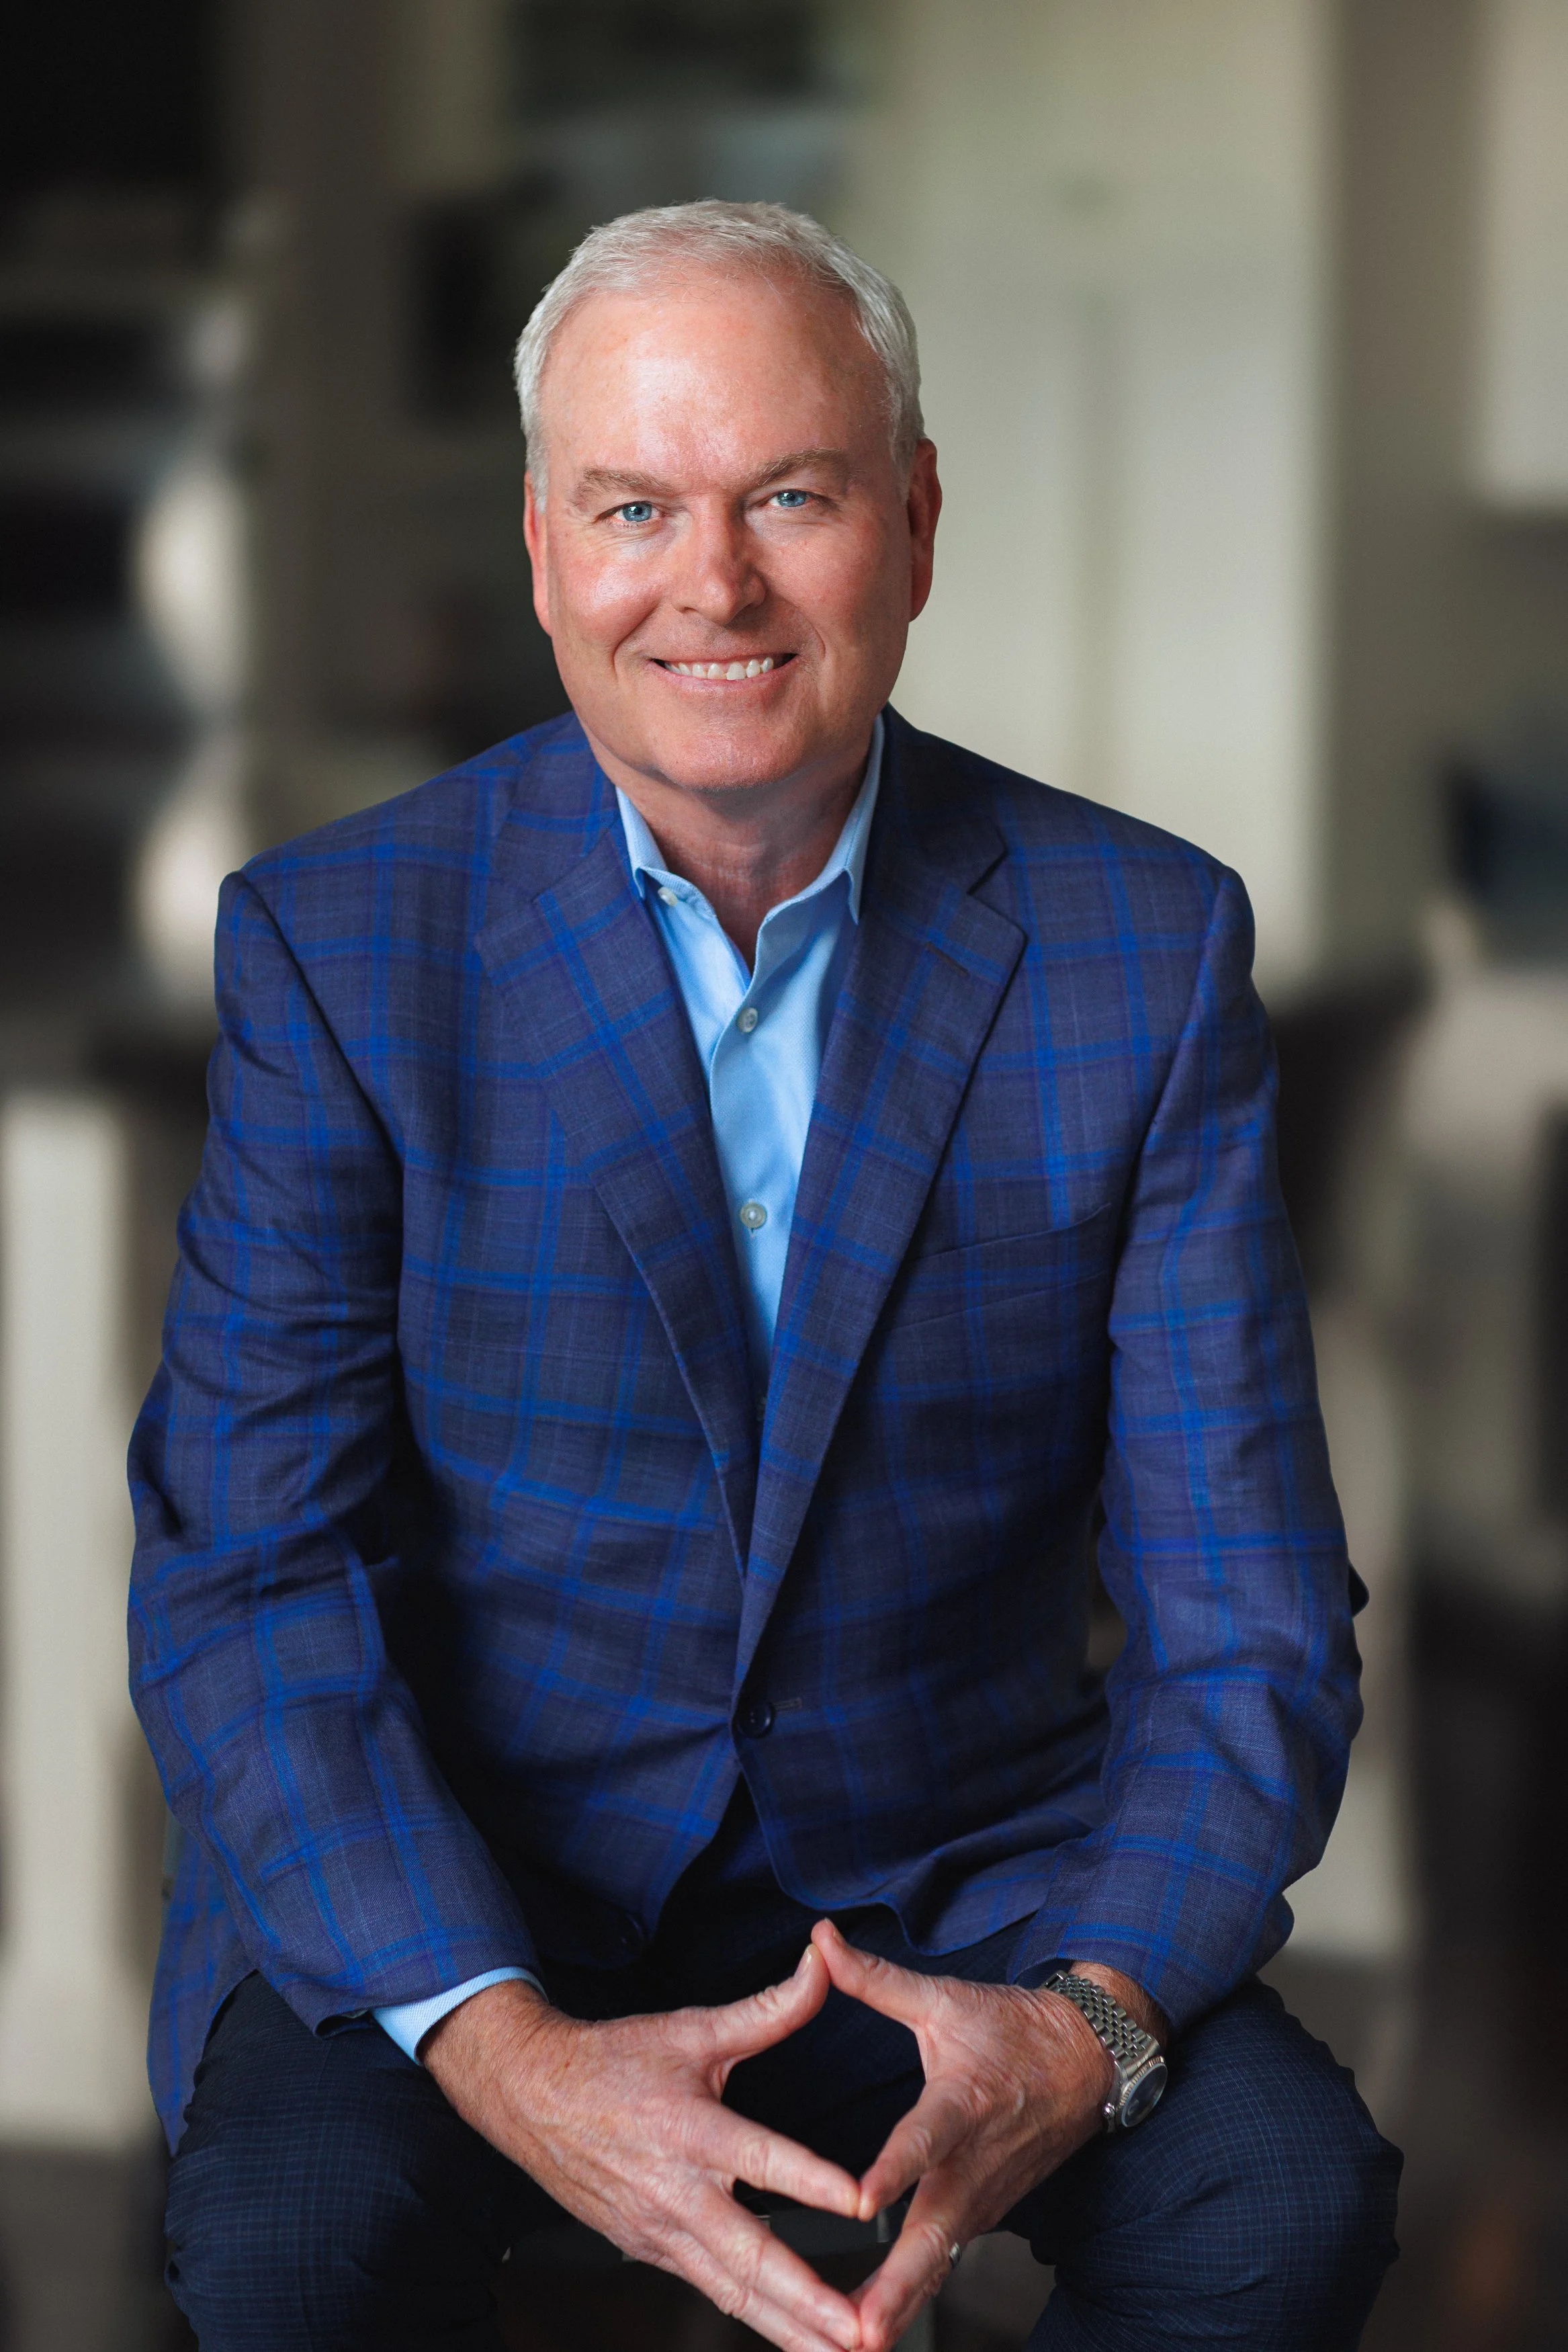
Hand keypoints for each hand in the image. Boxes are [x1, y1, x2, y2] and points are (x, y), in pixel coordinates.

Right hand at [422, 1948, 865, 2351]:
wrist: (530, 2095)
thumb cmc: (615, 2059)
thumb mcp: (691, 2029)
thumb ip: (767, 2010)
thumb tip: (824, 1966)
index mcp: (691, 2129)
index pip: (762, 2159)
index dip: (813, 2181)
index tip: (863, 2203)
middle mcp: (676, 2192)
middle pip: (751, 2260)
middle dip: (811, 2305)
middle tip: (864, 2332)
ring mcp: (659, 2233)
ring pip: (735, 2293)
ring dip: (791, 2331)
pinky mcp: (649, 2251)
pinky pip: (712, 2291)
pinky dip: (756, 2319)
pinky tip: (795, 2340)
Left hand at [812, 1922, 1153, 2351]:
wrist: (1088, 2062)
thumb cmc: (1012, 2028)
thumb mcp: (945, 1997)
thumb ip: (875, 1978)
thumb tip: (819, 1939)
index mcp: (961, 2103)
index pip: (923, 2140)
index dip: (894, 2169)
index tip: (861, 2199)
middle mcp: (973, 2161)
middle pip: (934, 2231)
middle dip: (896, 2285)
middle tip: (858, 2327)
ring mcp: (984, 2196)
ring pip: (941, 2259)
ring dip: (903, 2303)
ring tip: (859, 2344)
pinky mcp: (985, 2213)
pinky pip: (948, 2260)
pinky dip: (916, 2297)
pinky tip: (878, 2328)